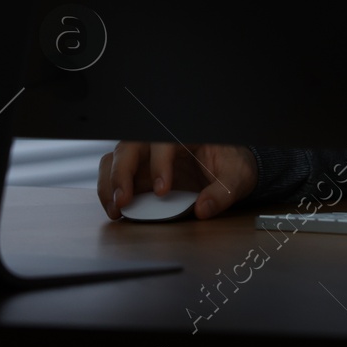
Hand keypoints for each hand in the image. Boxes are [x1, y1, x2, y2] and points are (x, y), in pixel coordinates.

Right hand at [98, 142, 257, 220]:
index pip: (163, 142)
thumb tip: (203, 209)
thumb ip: (223, 192)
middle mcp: (160, 144)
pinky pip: (114, 175)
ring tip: (116, 209)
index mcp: (185, 137)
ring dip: (110, 183)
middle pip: (130, 147)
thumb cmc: (231, 166)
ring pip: (116, 159)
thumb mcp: (236, 177)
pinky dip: (110, 191)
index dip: (159, 164)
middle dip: (122, 173)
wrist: (228, 171)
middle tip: (123, 200)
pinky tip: (116, 210)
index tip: (162, 190)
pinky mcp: (138, 174)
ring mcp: (146, 158)